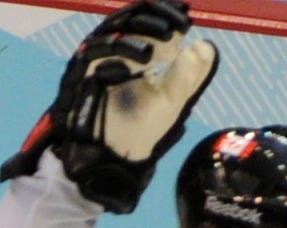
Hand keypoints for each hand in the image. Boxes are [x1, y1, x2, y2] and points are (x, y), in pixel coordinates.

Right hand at [0, 0, 220, 212]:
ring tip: (166, 41)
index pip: (146, 21)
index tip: (185, 12)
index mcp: (134, 52)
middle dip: (152, 19)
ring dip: (139, 35)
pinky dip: (119, 56)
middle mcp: (113, 51)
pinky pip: (95, 57)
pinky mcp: (80, 75)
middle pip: (128, 20)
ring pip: (112, 34)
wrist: (115, 155)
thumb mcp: (173, 101)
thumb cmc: (143, 126)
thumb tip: (206, 46)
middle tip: (177, 25)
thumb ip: (189, 76)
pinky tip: (143, 63)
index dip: (165, 13)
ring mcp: (95, 61)